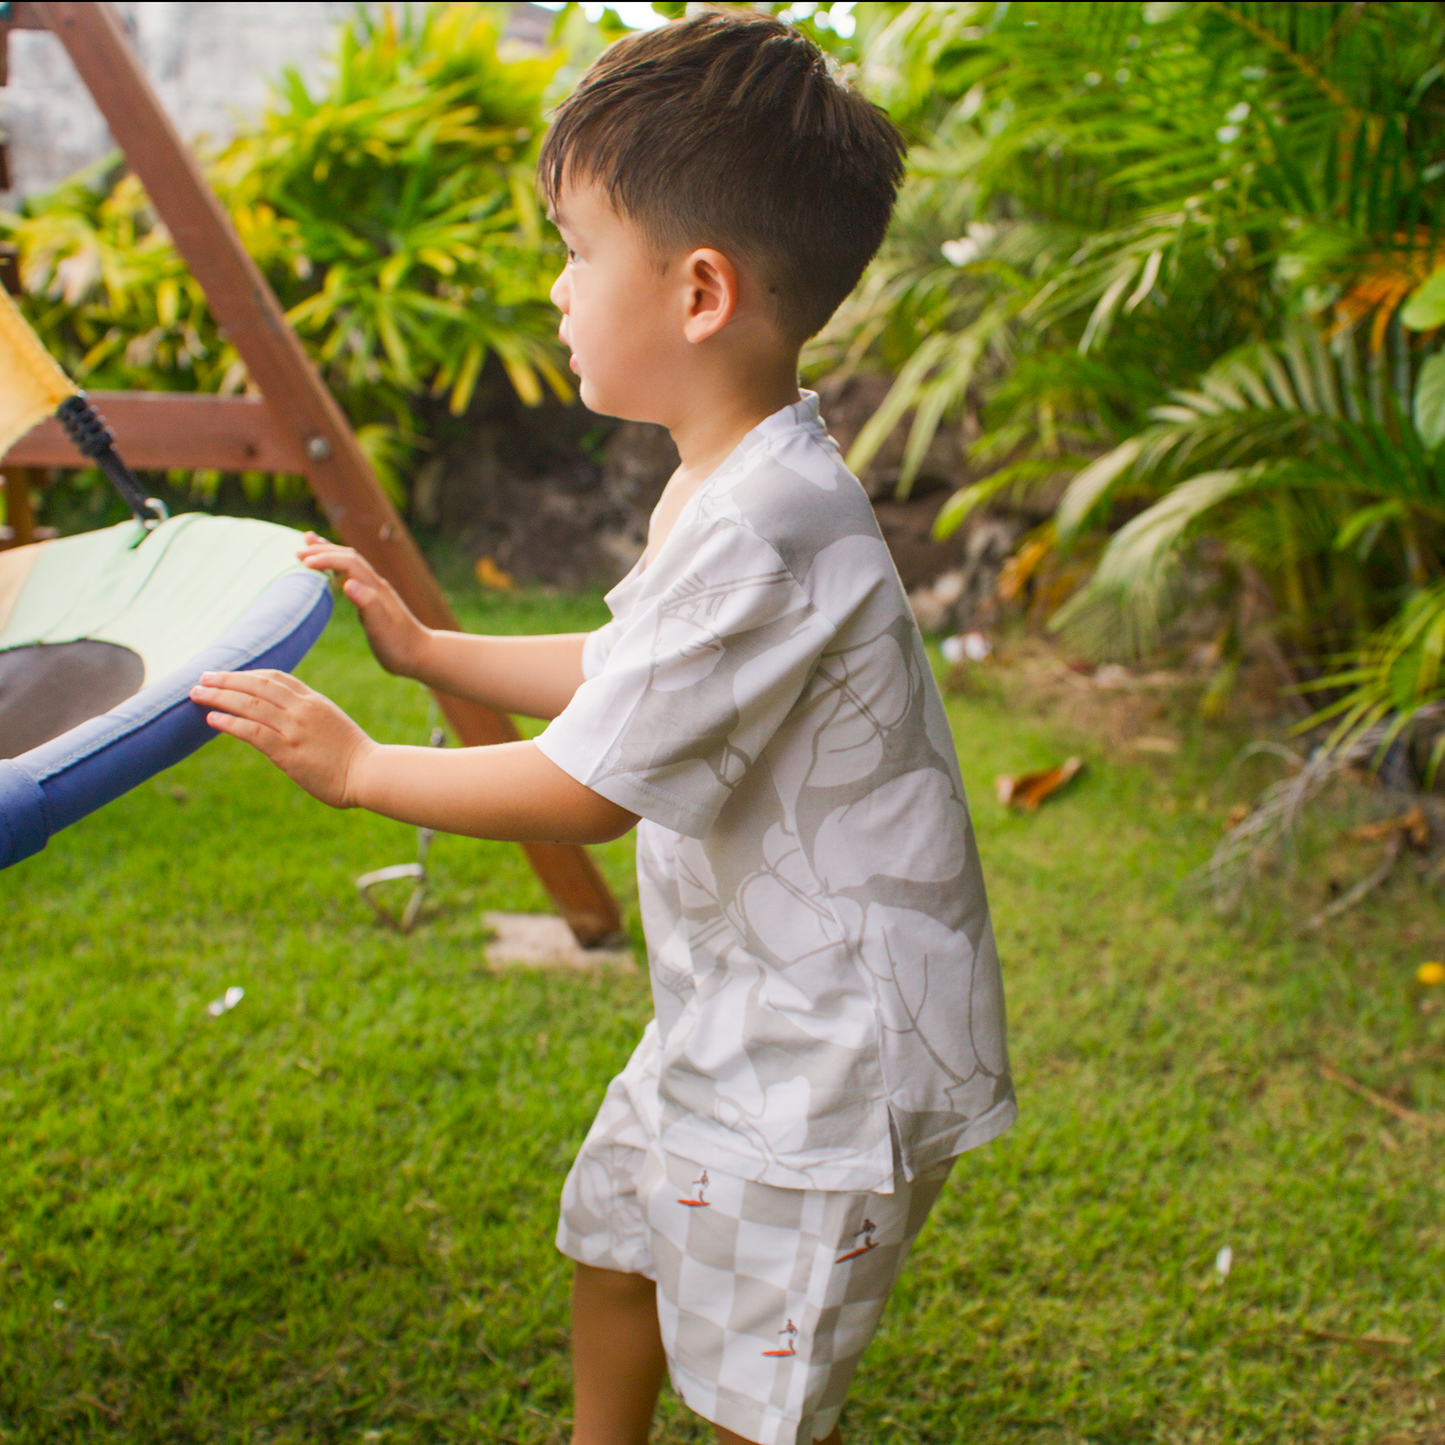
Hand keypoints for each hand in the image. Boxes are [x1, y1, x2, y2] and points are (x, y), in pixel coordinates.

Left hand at [190, 669, 374, 808]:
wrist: (369, 773)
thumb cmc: (354, 757)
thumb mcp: (332, 726)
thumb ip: (309, 718)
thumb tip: (284, 721)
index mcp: (315, 701)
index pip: (276, 677)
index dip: (248, 674)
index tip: (228, 677)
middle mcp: (303, 709)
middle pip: (257, 684)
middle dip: (226, 679)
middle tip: (202, 678)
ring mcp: (295, 728)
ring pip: (250, 704)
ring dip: (219, 697)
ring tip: (196, 693)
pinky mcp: (288, 751)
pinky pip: (252, 731)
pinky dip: (230, 722)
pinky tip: (212, 718)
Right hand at [298, 532, 429, 676]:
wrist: (421, 655)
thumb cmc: (400, 645)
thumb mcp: (382, 628)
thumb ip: (368, 605)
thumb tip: (348, 583)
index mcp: (376, 589)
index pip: (349, 563)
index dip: (326, 559)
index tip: (303, 561)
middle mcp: (376, 585)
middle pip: (349, 557)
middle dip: (323, 550)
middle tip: (297, 551)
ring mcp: (375, 592)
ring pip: (351, 563)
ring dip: (329, 553)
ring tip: (309, 544)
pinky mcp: (374, 600)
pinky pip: (353, 576)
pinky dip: (338, 567)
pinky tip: (332, 572)